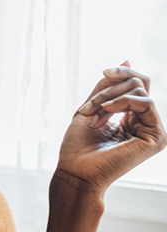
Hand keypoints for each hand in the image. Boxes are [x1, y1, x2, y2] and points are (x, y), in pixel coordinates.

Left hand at [56, 62, 165, 195]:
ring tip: (91, 115)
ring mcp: (152, 130)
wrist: (75, 172)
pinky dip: (122, 103)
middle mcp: (145, 123)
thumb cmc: (77, 147)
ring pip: (140, 92)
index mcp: (131, 118)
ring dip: (109, 99)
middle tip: (87, 107)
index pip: (137, 84)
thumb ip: (108, 86)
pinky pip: (145, 103)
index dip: (121, 74)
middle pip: (139, 84)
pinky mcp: (156, 137)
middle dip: (109, 90)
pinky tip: (105, 112)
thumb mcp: (91, 107)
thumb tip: (128, 59)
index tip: (104, 73)